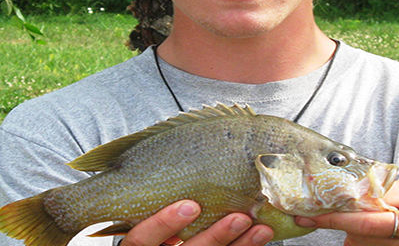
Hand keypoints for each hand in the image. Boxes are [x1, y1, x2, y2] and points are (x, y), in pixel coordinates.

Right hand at [119, 200, 273, 245]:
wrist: (168, 237)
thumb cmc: (153, 215)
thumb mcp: (145, 208)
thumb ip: (157, 197)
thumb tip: (184, 161)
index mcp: (138, 243)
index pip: (141, 239)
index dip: (164, 224)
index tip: (191, 205)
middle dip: (214, 237)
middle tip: (239, 217)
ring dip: (239, 245)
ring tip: (261, 227)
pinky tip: (260, 234)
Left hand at [295, 178, 398, 245]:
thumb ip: (389, 191)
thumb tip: (356, 195)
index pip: (372, 223)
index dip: (339, 218)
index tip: (312, 216)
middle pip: (362, 237)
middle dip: (346, 219)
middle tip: (340, 203)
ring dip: (355, 230)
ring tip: (372, 215)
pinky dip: (362, 239)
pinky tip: (374, 229)